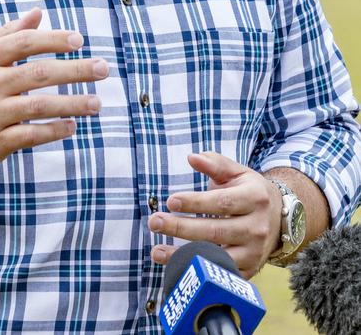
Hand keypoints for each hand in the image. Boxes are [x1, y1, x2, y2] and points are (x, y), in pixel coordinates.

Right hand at [0, 8, 108, 171]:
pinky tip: (73, 125)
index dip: (54, 39)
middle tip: (103, 68)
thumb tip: (38, 13)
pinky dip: (55, 129)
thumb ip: (8, 34)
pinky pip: (32, 134)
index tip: (79, 40)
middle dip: (75, 70)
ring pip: (40, 106)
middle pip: (39, 73)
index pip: (25, 42)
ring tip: (97, 103)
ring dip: (73, 103)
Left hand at [148, 152, 282, 278]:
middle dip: (181, 228)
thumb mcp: (236, 172)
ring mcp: (254, 252)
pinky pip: (220, 274)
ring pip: (217, 257)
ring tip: (156, 250)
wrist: (279, 218)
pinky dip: (197, 271)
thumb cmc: (249, 190)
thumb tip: (192, 157)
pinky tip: (175, 266)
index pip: (222, 202)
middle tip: (154, 222)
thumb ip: (214, 163)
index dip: (195, 203)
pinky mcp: (249, 270)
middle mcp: (257, 227)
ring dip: (184, 255)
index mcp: (255, 198)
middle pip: (216, 231)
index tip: (170, 201)